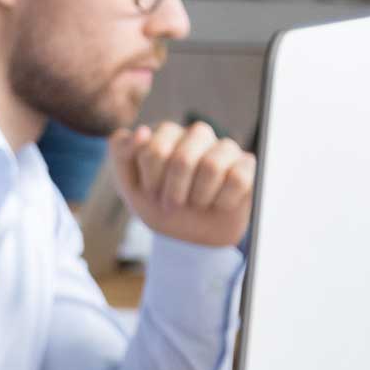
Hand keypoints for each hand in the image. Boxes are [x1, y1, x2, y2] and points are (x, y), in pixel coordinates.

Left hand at [111, 121, 254, 248]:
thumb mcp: (130, 185)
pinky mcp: (247, 166)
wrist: (188, 238)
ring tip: (196, 204)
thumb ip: (122, 154)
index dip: (150, 178)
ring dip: (198, 197)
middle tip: (171, 204)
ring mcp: (224, 149)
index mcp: (168, 134)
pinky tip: (218, 204)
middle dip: (173, 191)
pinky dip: (223, 200)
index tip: (150, 192)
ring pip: (212, 167)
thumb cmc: (159, 205)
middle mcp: (197, 135)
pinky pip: (239, 178)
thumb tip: (140, 131)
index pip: (154, 147)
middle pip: (183, 158)